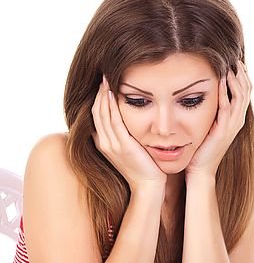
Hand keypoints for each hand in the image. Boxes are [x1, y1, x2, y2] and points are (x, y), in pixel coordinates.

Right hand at [92, 76, 166, 192]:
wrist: (149, 186)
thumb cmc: (144, 168)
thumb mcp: (131, 150)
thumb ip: (125, 136)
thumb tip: (128, 122)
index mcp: (104, 144)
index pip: (96, 117)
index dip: (97, 100)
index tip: (102, 85)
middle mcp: (104, 143)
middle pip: (96, 112)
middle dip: (98, 93)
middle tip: (102, 76)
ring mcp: (112, 145)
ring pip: (102, 114)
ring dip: (102, 95)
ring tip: (105, 79)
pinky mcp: (123, 145)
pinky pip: (114, 121)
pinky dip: (111, 105)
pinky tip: (112, 92)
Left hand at [185, 60, 251, 178]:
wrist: (200, 169)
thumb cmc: (202, 148)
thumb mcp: (210, 124)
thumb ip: (213, 110)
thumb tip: (207, 92)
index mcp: (236, 118)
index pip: (245, 92)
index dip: (242, 76)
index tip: (235, 61)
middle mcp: (238, 120)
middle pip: (247, 91)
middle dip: (242, 74)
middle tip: (235, 58)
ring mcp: (232, 126)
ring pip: (240, 97)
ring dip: (236, 80)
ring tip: (230, 65)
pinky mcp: (223, 130)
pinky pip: (227, 108)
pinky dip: (225, 93)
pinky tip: (221, 81)